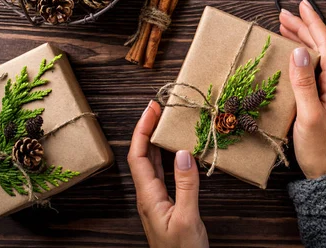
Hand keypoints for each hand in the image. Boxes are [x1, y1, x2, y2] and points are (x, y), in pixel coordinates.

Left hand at [127, 100, 208, 247]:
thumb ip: (186, 186)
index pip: (138, 155)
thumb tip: (184, 152)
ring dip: (157, 140)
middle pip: (142, 154)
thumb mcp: (187, 218)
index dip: (142, 129)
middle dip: (148, 128)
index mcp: (148, 196)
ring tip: (168, 121)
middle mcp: (148, 194)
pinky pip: (163, 172)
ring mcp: (156, 198)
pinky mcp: (165, 202)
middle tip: (161, 107)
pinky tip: (178, 149)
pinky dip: (168, 155)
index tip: (153, 108)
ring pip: (152, 162)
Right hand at [279, 0, 325, 178]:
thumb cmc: (321, 149)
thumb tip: (300, 51)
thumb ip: (304, 84)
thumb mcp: (310, 116)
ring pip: (316, 57)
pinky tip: (291, 54)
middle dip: (304, 27)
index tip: (301, 5)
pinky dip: (300, 56)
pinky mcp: (322, 99)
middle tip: (284, 14)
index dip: (313, 23)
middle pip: (321, 47)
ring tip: (285, 26)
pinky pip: (312, 69)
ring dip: (302, 40)